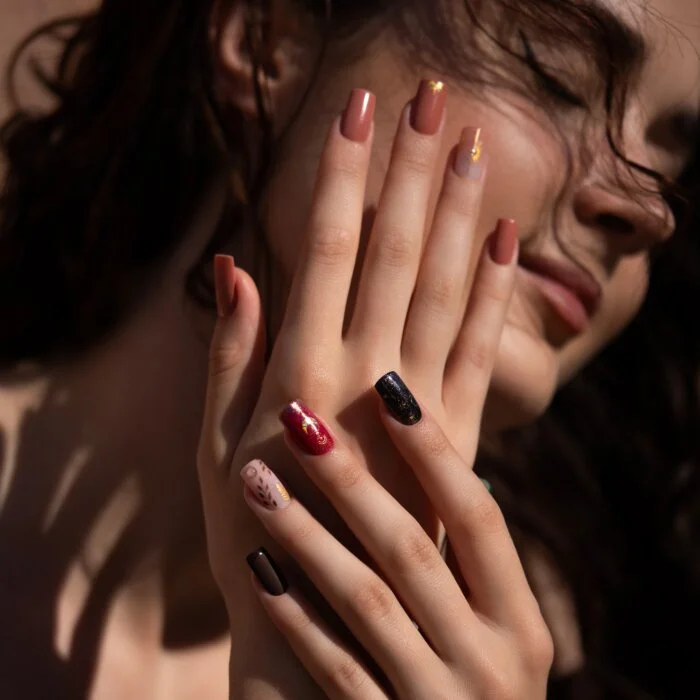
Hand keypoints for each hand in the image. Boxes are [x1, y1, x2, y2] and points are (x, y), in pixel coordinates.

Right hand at [200, 83, 517, 564]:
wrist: (331, 619)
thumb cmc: (256, 530)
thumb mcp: (214, 446)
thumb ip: (229, 352)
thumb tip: (233, 266)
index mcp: (300, 373)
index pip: (327, 246)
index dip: (343, 175)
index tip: (358, 111)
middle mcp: (364, 377)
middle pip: (396, 250)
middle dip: (412, 169)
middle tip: (430, 97)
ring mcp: (420, 408)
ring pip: (447, 288)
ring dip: (460, 211)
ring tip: (474, 144)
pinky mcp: (460, 439)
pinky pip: (485, 349)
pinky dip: (497, 291)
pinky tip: (507, 239)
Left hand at [241, 387, 552, 698]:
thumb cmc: (472, 691)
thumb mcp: (495, 637)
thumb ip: (473, 569)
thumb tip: (440, 465)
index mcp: (519, 623)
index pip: (476, 517)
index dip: (433, 450)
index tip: (388, 385)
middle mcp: (494, 662)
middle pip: (412, 549)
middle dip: (351, 479)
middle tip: (300, 417)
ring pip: (366, 602)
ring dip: (306, 534)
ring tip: (256, 478)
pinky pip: (336, 671)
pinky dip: (295, 616)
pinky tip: (257, 570)